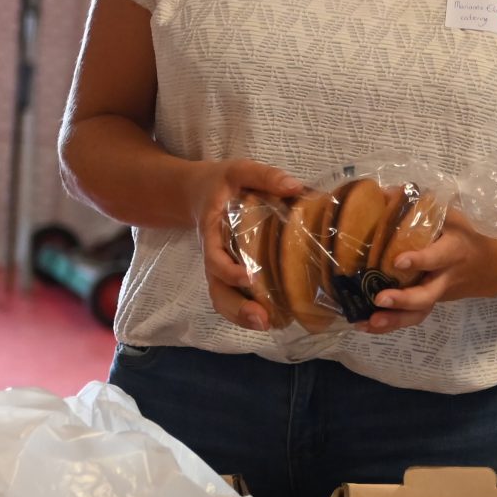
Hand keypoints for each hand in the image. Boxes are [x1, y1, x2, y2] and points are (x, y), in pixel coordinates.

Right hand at [189, 159, 302, 331]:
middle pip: (217, 291)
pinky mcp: (235, 274)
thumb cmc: (222, 183)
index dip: (229, 271)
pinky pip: (237, 298)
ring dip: (243, 316)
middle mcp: (216, 258)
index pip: (215, 259)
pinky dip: (252, 310)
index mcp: (213, 234)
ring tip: (269, 325)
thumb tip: (294, 186)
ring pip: (225, 300)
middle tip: (262, 319)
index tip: (248, 278)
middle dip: (237, 309)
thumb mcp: (239, 171)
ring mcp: (224, 269)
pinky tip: (277, 318)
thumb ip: (264, 176)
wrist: (201, 193)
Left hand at [360, 217, 496, 333]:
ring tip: (368, 322)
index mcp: (453, 251)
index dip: (420, 260)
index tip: (397, 261)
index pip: (438, 257)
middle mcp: (445, 277)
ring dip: (393, 320)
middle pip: (428, 295)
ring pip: (419, 313)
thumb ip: (421, 205)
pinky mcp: (429, 304)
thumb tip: (384, 191)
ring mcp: (437, 294)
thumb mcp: (451, 216)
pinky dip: (389, 324)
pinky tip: (366, 325)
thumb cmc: (465, 236)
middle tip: (380, 298)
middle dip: (404, 300)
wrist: (490, 267)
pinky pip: (411, 319)